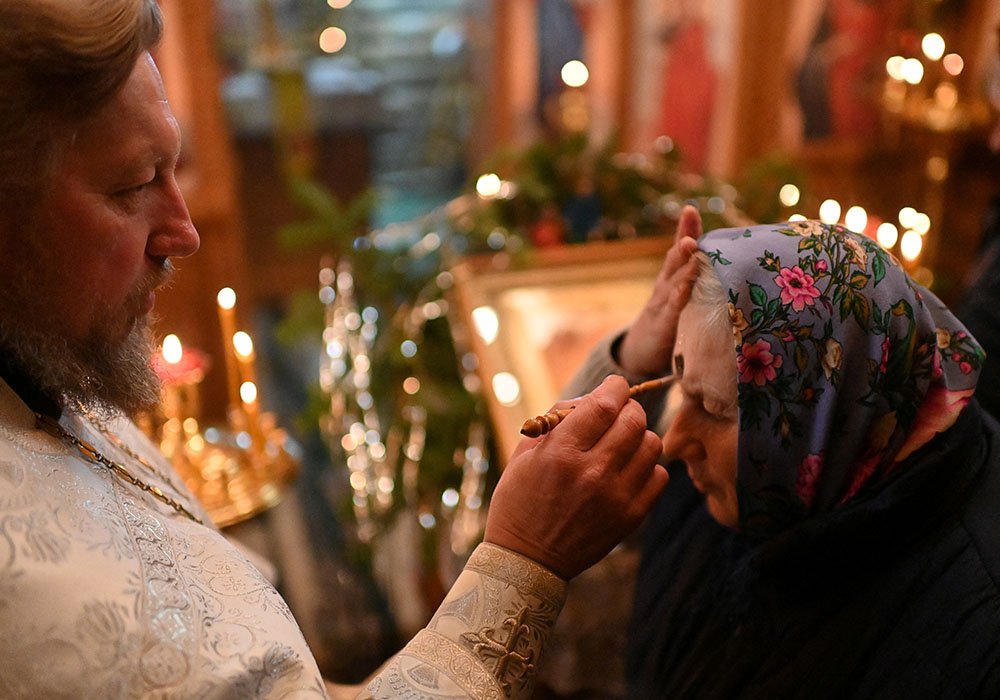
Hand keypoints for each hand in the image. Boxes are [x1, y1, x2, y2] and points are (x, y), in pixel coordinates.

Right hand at [484, 375, 667, 578]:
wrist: (527, 559)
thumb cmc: (519, 500)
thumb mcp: (524, 453)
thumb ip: (558, 419)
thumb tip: (595, 397)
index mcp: (561, 453)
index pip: (605, 404)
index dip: (615, 387)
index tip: (615, 386)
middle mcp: (592, 473)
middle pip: (634, 420)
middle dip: (628, 408)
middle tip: (618, 414)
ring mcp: (616, 497)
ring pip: (652, 445)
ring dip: (640, 437)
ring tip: (622, 445)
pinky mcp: (630, 518)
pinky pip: (660, 477)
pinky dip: (648, 467)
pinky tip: (628, 471)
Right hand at [617, 204, 702, 375]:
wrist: (640, 353)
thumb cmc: (672, 323)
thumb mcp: (686, 300)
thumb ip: (703, 283)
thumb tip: (736, 267)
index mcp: (673, 278)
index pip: (680, 250)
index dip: (685, 229)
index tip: (690, 209)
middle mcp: (666, 286)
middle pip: (675, 258)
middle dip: (684, 238)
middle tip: (690, 216)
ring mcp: (663, 304)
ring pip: (674, 279)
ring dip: (684, 262)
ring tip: (690, 245)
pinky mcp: (663, 325)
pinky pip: (672, 309)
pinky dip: (678, 297)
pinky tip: (684, 288)